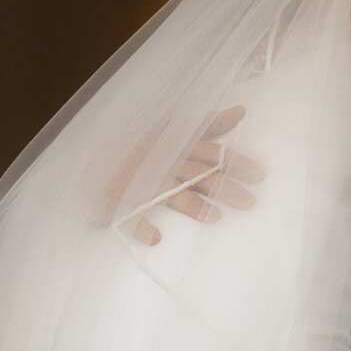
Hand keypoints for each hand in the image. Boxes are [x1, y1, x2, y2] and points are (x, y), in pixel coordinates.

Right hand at [134, 106, 263, 246]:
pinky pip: (132, 214)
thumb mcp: (171, 130)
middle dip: (226, 183)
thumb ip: (206, 125)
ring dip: (196, 206)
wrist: (94, 168)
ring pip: (175, 193)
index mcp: (173, 141)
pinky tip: (154, 238)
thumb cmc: (138, 151)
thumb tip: (241, 112)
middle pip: (200, 170)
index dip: (230, 149)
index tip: (256, 163)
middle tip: (250, 201)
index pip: (205, 140)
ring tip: (217, 218)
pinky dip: (141, 226)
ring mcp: (144, 179)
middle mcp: (163, 158)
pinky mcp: (122, 199)